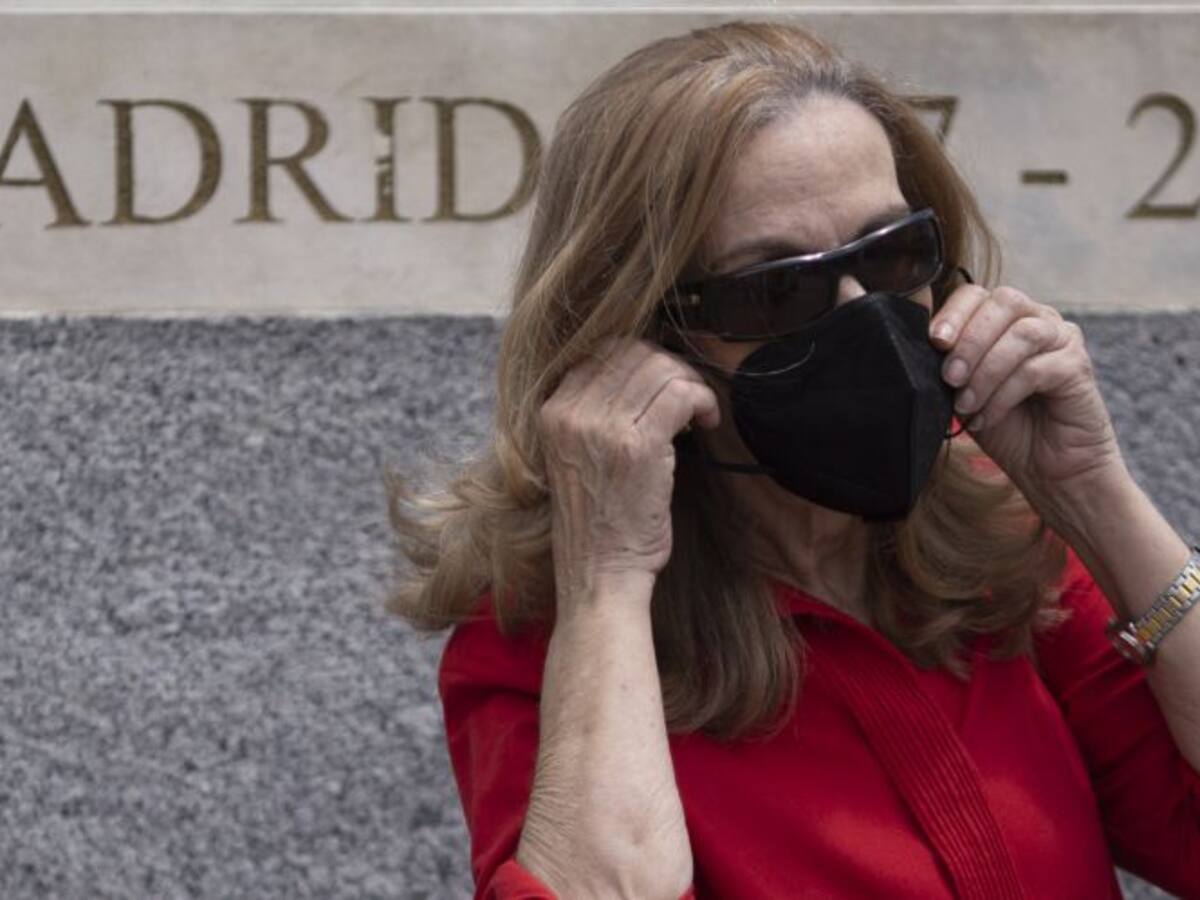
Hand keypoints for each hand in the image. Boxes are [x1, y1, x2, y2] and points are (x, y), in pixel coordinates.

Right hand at [539, 338, 719, 605]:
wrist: (599, 572)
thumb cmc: (596, 521)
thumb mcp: (576, 456)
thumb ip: (593, 412)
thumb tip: (640, 370)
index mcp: (553, 411)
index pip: (604, 350)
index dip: (644, 357)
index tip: (663, 381)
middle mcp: (572, 413)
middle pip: (635, 352)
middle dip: (671, 367)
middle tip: (688, 395)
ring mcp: (604, 427)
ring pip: (662, 369)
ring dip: (691, 384)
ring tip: (699, 412)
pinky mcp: (638, 446)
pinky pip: (681, 394)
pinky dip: (703, 400)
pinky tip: (708, 421)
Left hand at [929, 284, 1125, 504]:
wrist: (1048, 469)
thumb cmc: (1004, 427)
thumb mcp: (963, 392)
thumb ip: (948, 366)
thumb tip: (916, 348)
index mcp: (1004, 319)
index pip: (977, 294)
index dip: (954, 313)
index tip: (934, 341)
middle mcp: (1037, 319)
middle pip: (1004, 302)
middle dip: (970, 339)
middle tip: (949, 377)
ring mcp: (1062, 339)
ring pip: (1022, 334)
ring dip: (985, 370)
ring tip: (965, 404)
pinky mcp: (1078, 366)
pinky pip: (1036, 369)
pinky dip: (1003, 395)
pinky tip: (986, 418)